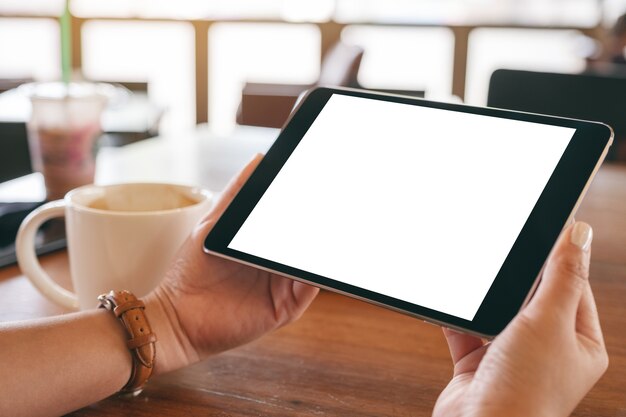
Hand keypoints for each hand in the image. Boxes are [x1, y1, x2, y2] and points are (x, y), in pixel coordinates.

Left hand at [145, 154, 318, 373]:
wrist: (177, 316)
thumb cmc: (192, 271)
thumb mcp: (214, 223)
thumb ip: (236, 194)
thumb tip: (260, 160)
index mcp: (266, 246)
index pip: (295, 223)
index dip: (309, 205)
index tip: (319, 181)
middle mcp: (280, 265)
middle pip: (308, 242)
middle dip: (320, 224)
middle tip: (332, 201)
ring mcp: (284, 287)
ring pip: (311, 264)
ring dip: (320, 247)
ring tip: (326, 226)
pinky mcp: (284, 308)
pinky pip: (307, 289)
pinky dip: (314, 274)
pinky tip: (312, 258)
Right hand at [433, 222, 607, 416]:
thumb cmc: (525, 390)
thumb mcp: (549, 320)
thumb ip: (562, 275)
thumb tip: (580, 233)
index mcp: (579, 342)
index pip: (572, 285)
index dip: (558, 256)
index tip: (542, 227)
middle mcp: (547, 349)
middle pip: (532, 296)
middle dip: (516, 276)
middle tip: (502, 247)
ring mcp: (511, 356)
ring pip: (498, 311)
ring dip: (485, 297)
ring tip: (475, 276)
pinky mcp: (478, 363)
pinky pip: (467, 329)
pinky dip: (458, 317)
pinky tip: (450, 302)